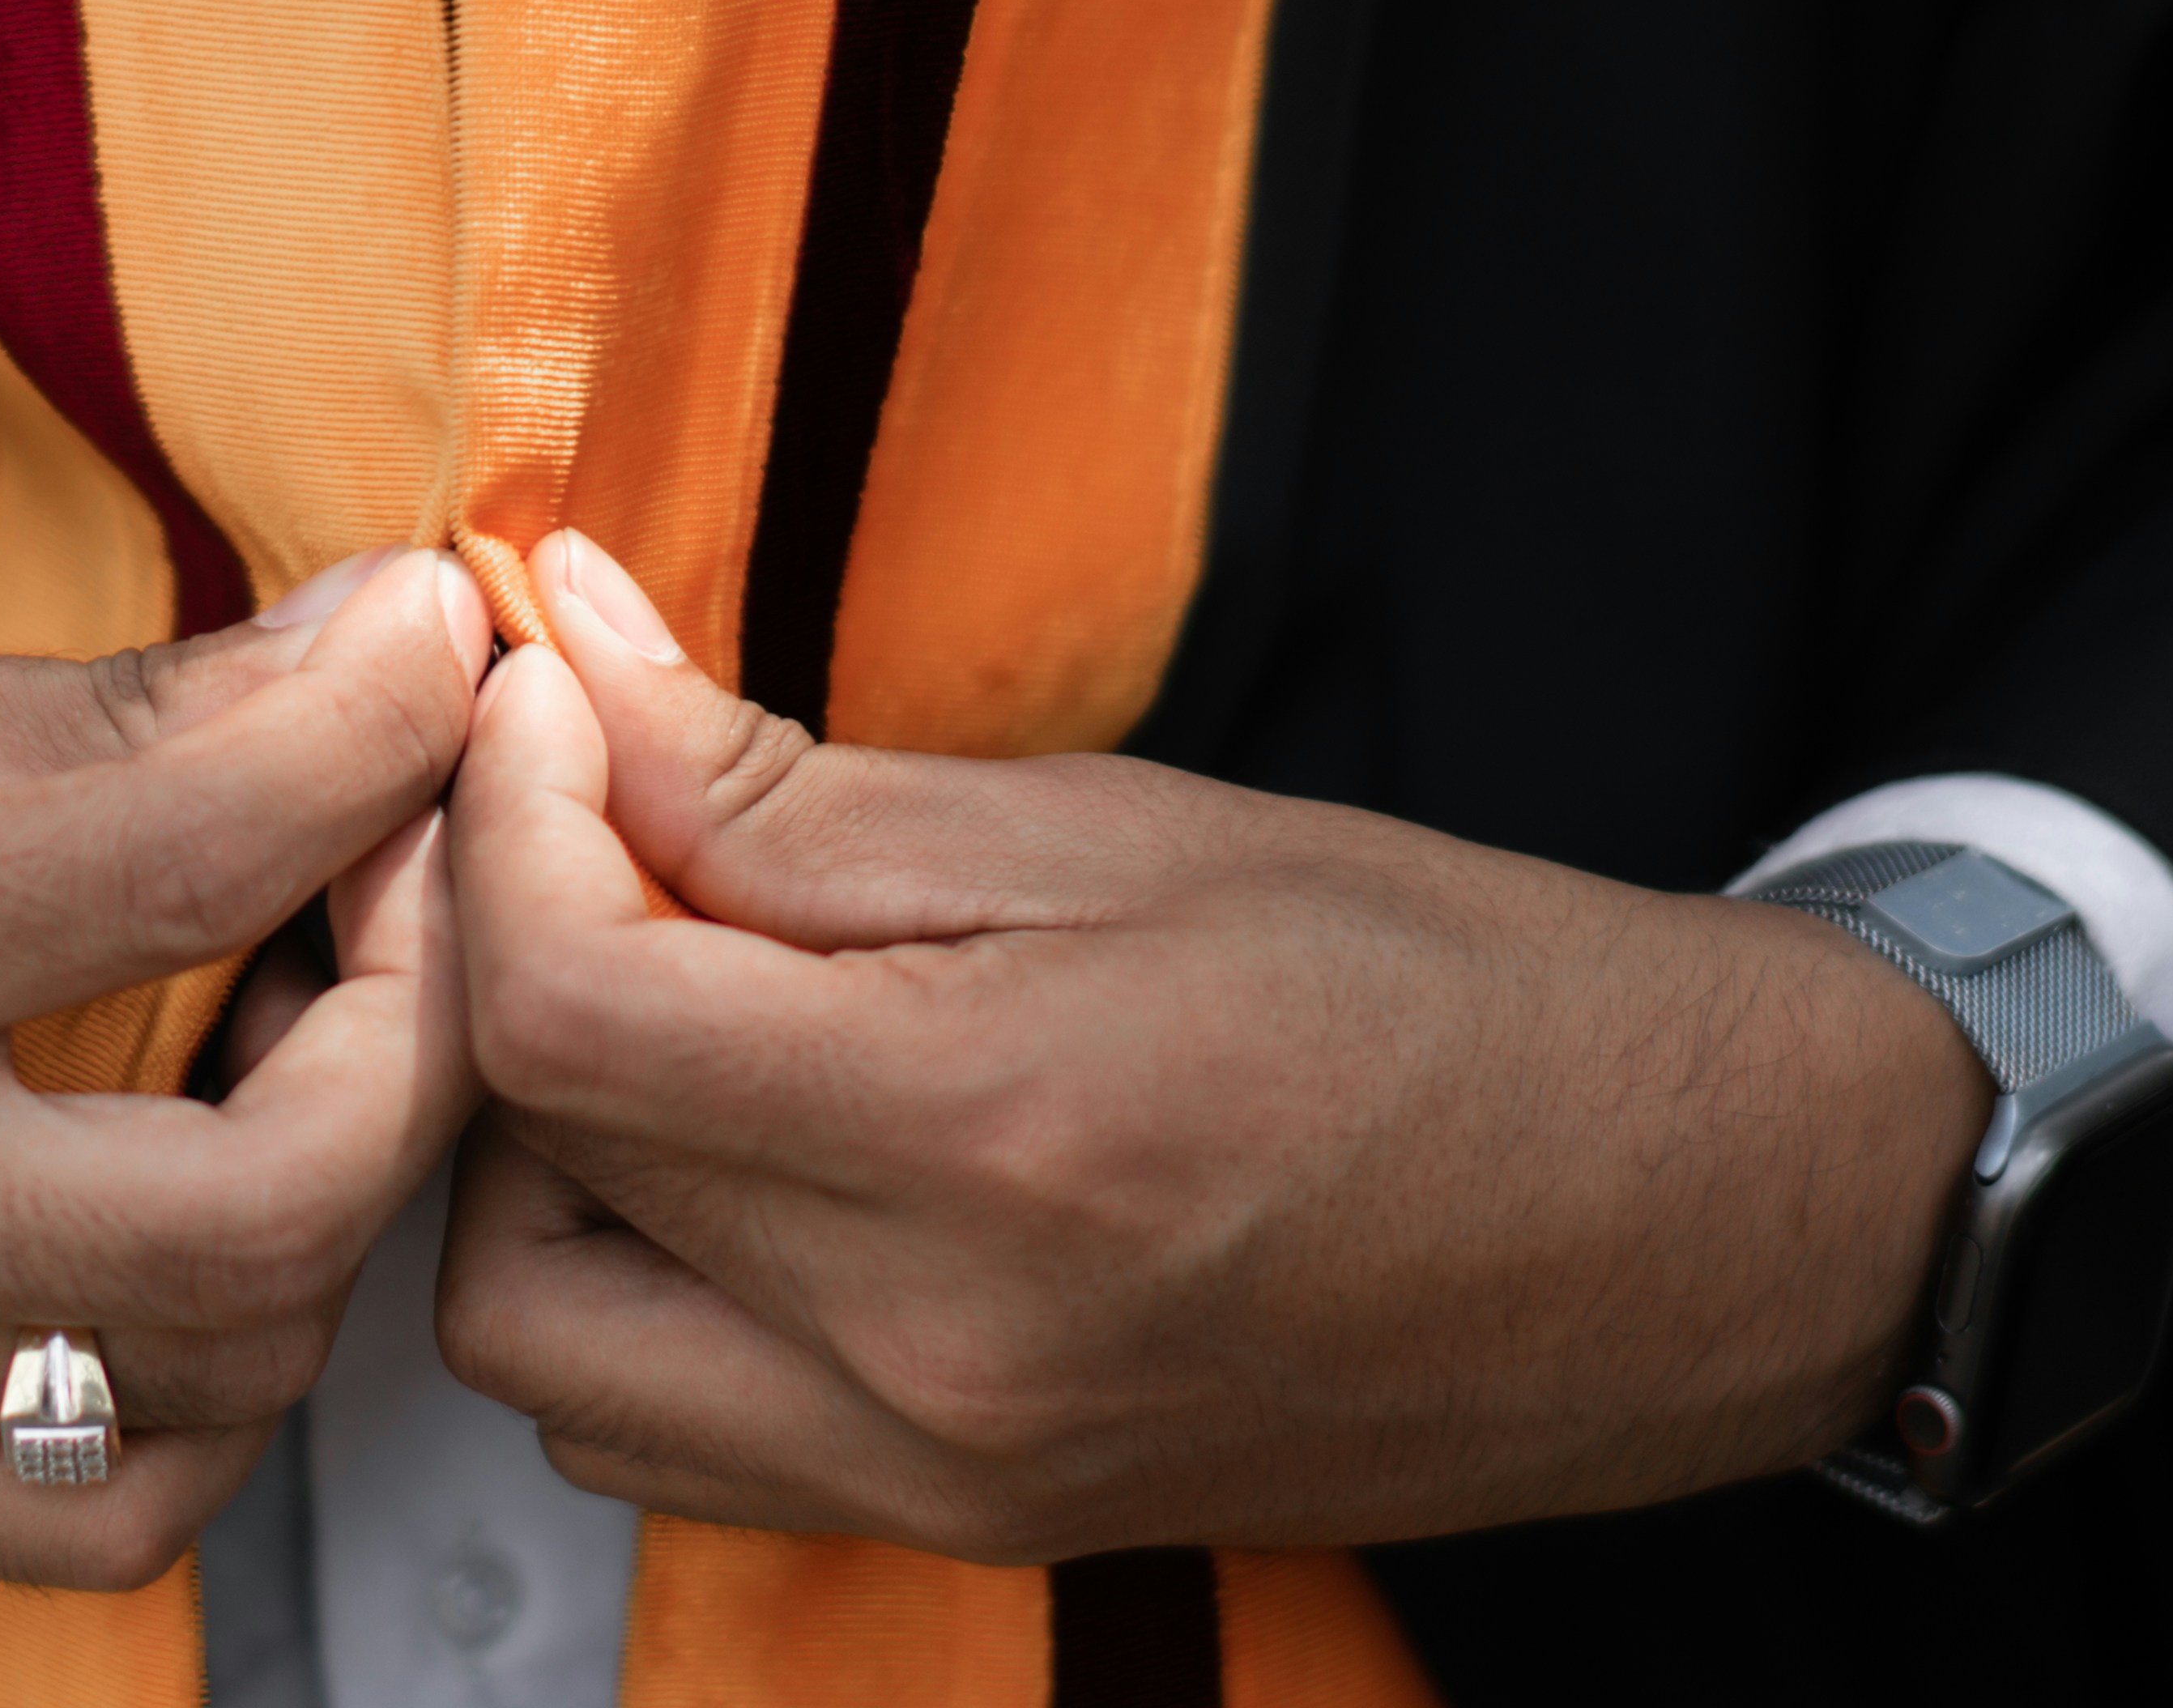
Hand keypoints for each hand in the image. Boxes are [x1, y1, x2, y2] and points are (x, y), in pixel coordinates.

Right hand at [0, 547, 490, 1587]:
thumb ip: (76, 711)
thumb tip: (362, 654)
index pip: (186, 852)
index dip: (382, 728)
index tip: (439, 648)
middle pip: (275, 1189)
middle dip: (425, 1013)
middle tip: (413, 871)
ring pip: (232, 1368)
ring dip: (340, 1186)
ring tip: (299, 1024)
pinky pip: (106, 1504)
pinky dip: (213, 1367)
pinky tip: (184, 1215)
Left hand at [434, 533, 1985, 1557]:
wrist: (1673, 1224)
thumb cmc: (1433, 987)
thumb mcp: (1108, 823)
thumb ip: (786, 778)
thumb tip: (563, 651)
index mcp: (985, 1135)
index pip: (567, 1006)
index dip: (505, 817)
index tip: (548, 702)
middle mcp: (934, 1351)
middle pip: (520, 1169)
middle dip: (499, 963)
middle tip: (591, 830)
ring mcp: (938, 1469)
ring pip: (540, 1341)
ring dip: (540, 1156)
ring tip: (663, 1002)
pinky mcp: (955, 1520)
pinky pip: (657, 1435)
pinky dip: (627, 1290)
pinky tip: (728, 1155)